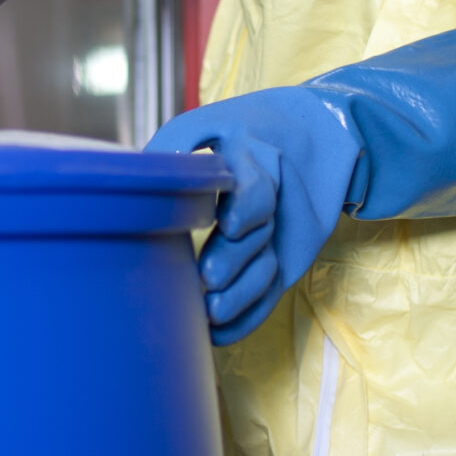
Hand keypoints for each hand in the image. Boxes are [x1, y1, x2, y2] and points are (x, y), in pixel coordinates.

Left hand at [146, 89, 360, 344]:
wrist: (317, 135)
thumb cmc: (246, 128)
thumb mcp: (215, 121)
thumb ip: (179, 140)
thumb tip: (138, 168)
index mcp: (255, 161)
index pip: (257, 189)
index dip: (246, 209)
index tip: (229, 224)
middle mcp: (273, 200)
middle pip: (259, 235)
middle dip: (234, 258)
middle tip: (207, 277)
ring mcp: (282, 232)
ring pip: (268, 268)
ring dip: (241, 294)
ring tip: (211, 313)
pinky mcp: (287, 256)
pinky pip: (272, 291)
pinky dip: (248, 316)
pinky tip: (220, 335)